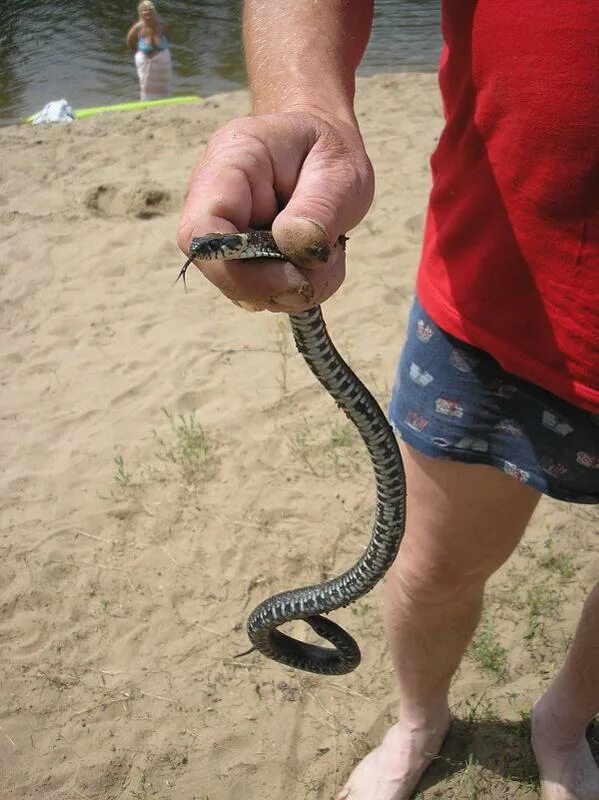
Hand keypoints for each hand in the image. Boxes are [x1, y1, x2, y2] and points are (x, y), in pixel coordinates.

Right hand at [177, 110, 373, 311]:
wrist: (321, 148)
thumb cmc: (327, 151)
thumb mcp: (339, 171)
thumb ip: (318, 209)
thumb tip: (296, 250)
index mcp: (230, 163)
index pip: (202, 232)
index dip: (240, 270)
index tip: (295, 277)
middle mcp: (211, 203)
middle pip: (221, 271)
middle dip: (280, 283)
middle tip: (329, 258)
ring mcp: (222, 236)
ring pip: (245, 291)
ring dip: (295, 286)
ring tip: (327, 248)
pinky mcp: (238, 260)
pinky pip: (262, 294)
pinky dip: (297, 288)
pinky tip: (315, 257)